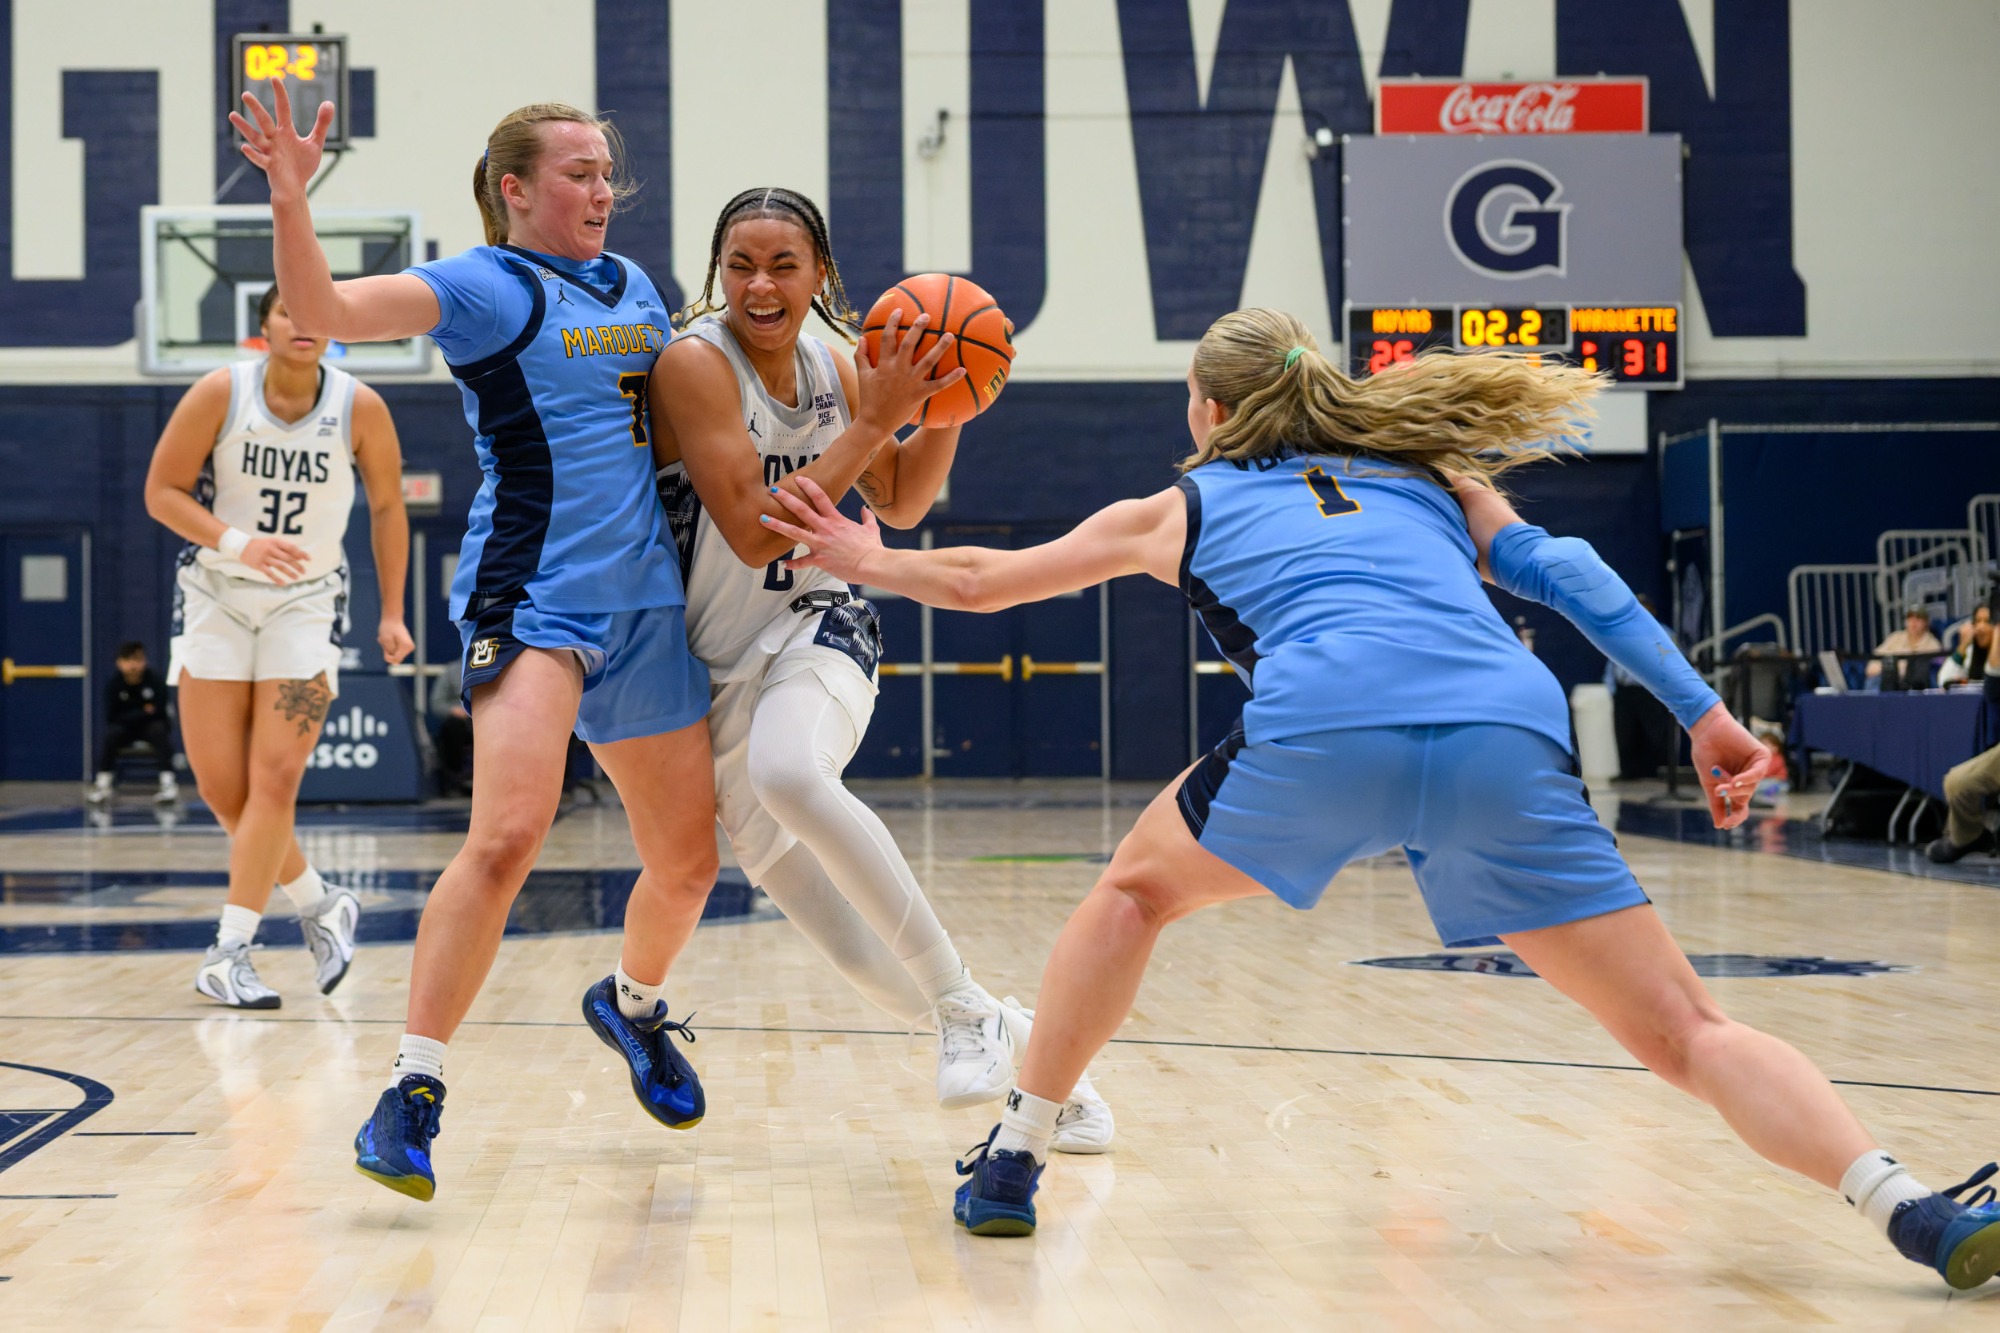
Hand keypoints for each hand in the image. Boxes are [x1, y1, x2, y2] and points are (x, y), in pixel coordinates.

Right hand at [227, 76, 332, 199]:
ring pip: (256, 137)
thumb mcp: (315, 143)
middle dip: (256, 108)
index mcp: (286, 131)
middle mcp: (275, 139)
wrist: (295, 187)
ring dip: (244, 127)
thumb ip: (322, 124)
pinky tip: (244, 147)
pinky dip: (253, 154)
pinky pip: (260, 160)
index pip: (282, 109)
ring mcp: (270, 152)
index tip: (274, 78)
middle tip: (245, 94)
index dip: (280, 94)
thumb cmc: (302, 164)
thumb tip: (329, 103)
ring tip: (232, 115)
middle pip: (264, 120)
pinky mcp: (270, 166)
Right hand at [237, 535, 309, 584]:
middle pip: (287, 558)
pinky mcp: (259, 565)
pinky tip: (283, 583)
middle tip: (304, 571)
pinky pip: (269, 573)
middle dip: (297, 565)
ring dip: (289, 572)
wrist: (242, 545)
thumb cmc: (262, 545)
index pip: (291, 548)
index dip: (301, 553)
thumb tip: (299, 557)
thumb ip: (285, 548)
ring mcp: (264, 557)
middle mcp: (271, 549)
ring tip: (297, 578)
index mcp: (276, 542)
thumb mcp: (273, 542)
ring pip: (280, 566)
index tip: (308, 559)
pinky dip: (277, 579)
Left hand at [378, 618, 414, 665]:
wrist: (392, 618)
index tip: (385, 644)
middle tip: (386, 640)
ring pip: (395, 655)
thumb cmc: (388, 627)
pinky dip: (390, 647)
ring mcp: (409, 648)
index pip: (395, 660)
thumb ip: (390, 653)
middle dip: (388, 651)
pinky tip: (389, 639)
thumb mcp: (385, 640)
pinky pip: (395, 652)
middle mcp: (410, 648)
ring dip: (388, 649)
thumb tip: (395, 663)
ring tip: (387, 639)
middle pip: (395, 658)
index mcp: (406, 646)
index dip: (386, 655)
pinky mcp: (406, 647)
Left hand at [760, 476, 884, 583]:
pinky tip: (783, 564)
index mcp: (836, 520)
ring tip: (762, 518)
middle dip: (786, 498)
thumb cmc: (871, 547)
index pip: (821, 497)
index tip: (799, 479)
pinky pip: (802, 562)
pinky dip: (792, 564)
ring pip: (794, 532)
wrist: (872, 564)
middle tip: (772, 490)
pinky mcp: (820, 560)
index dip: (809, 486)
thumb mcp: (871, 529)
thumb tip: (865, 510)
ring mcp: (820, 544)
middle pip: (801, 510)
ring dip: (777, 524)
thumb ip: (866, 518)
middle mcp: (825, 528)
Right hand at [855, 307, 965, 432]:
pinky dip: (951, 378)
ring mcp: (910, 382)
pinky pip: (938, 385)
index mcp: (884, 364)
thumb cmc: (869, 399)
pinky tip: (963, 370)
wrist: (875, 423)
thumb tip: (862, 338)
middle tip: (927, 316)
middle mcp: (898, 369)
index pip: (888, 338)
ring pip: (928, 361)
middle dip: (918, 328)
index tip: (899, 311)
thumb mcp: (862, 376)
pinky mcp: (919, 394)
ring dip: (940, 347)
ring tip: (950, 335)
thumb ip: (861, 356)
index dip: (892, 323)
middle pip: (909, 344)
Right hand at [1688, 702, 1771, 829]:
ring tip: (1722, 779)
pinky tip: (1736, 780)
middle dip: (1732, 796)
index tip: (1725, 825)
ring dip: (1736, 786)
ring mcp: (1755, 769)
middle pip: (1745, 798)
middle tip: (1717, 790)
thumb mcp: (1708, 783)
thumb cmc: (1706, 754)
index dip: (1735, 818)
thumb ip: (1716, 803)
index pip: (1740, 808)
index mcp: (1735, 788)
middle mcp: (1747, 780)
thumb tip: (1719, 825)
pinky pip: (1759, 773)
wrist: (1706, 731)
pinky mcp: (1762, 757)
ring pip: (1751, 787)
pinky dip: (1747, 778)